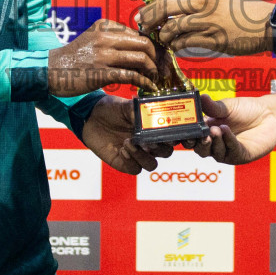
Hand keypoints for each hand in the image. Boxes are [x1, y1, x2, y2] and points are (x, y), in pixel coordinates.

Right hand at [47, 19, 158, 96]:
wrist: (51, 70)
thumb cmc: (74, 57)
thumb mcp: (93, 38)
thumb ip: (114, 39)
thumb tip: (140, 48)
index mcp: (106, 26)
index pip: (139, 32)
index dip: (153, 45)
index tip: (159, 56)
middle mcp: (106, 37)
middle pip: (145, 43)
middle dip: (158, 57)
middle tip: (162, 68)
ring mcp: (104, 55)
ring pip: (141, 58)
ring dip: (153, 70)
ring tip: (155, 78)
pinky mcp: (102, 73)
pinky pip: (132, 76)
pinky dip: (144, 82)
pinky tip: (148, 87)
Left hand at [78, 90, 228, 172]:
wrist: (89, 116)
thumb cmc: (111, 108)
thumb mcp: (127, 105)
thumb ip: (142, 111)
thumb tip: (154, 114)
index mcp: (155, 127)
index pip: (176, 136)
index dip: (184, 138)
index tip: (186, 136)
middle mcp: (149, 142)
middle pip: (167, 152)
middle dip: (162, 147)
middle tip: (151, 139)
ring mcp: (137, 154)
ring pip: (152, 164)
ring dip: (144, 155)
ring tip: (131, 142)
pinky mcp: (124, 162)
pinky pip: (135, 168)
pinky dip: (132, 160)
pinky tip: (124, 148)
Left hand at [132, 0, 275, 56]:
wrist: (267, 24)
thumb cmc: (244, 12)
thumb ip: (197, 2)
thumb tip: (175, 9)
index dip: (150, 8)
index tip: (142, 15)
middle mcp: (202, 4)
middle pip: (164, 11)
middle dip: (149, 21)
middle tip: (143, 28)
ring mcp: (207, 22)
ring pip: (172, 29)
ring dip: (163, 36)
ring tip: (162, 40)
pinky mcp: (213, 39)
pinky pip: (185, 43)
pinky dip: (176, 46)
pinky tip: (175, 47)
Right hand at [184, 96, 275, 164]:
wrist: (269, 114)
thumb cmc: (247, 110)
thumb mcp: (227, 107)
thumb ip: (213, 106)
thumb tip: (201, 97)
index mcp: (207, 131)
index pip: (191, 137)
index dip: (186, 136)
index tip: (183, 129)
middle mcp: (215, 144)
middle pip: (200, 149)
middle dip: (199, 143)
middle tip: (201, 134)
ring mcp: (227, 151)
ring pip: (214, 152)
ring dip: (214, 142)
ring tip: (216, 130)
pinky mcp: (240, 155)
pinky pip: (231, 150)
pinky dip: (228, 141)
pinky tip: (226, 131)